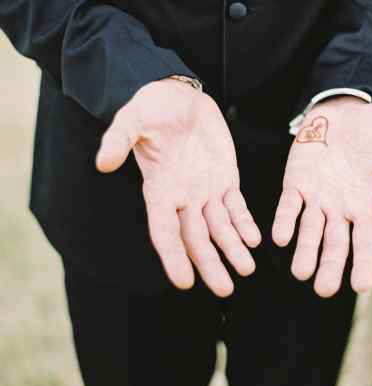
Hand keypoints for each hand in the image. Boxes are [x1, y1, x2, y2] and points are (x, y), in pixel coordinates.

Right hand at [96, 79, 260, 296]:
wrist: (177, 96)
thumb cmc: (151, 108)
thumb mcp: (132, 119)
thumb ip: (119, 140)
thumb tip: (102, 163)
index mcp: (159, 190)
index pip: (165, 232)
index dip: (174, 257)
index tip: (185, 282)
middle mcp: (183, 197)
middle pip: (197, 239)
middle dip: (210, 264)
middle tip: (226, 289)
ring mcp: (206, 190)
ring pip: (220, 228)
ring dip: (233, 249)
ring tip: (247, 270)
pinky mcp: (226, 178)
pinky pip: (236, 207)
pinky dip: (244, 224)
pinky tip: (255, 240)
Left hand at [272, 97, 371, 297]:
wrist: (344, 107)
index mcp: (366, 204)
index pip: (367, 241)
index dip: (364, 263)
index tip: (361, 287)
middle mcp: (340, 208)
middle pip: (335, 244)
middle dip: (330, 267)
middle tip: (324, 290)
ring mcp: (317, 197)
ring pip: (309, 232)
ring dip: (305, 252)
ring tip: (301, 273)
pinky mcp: (296, 183)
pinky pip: (288, 206)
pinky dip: (285, 221)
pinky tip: (281, 237)